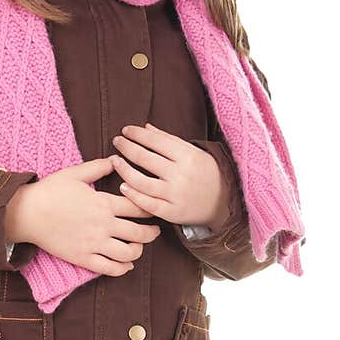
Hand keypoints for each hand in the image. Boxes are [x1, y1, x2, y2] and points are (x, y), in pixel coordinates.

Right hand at [5, 157, 161, 275]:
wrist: (27, 213)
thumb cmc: (50, 191)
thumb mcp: (75, 173)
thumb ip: (98, 167)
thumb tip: (115, 160)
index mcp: (104, 203)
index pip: (139, 207)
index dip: (151, 208)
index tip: (153, 208)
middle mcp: (103, 225)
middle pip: (140, 233)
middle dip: (152, 233)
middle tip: (154, 231)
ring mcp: (94, 244)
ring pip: (129, 253)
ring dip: (139, 251)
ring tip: (138, 247)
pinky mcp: (83, 258)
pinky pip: (110, 269)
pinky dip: (123, 268)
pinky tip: (125, 263)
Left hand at [109, 123, 230, 226]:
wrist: (224, 203)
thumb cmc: (206, 173)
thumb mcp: (193, 152)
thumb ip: (168, 140)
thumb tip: (145, 127)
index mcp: (188, 156)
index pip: (155, 141)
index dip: (137, 134)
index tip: (125, 130)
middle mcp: (181, 175)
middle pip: (144, 158)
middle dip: (126, 147)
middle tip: (117, 141)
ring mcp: (175, 195)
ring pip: (141, 181)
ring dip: (123, 169)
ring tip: (115, 161)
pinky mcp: (172, 213)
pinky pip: (146, 203)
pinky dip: (132, 194)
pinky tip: (123, 186)